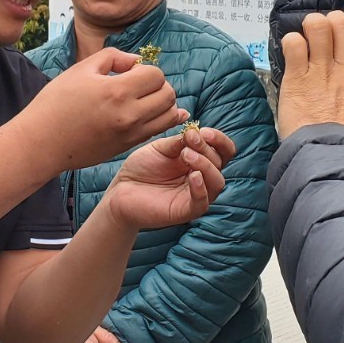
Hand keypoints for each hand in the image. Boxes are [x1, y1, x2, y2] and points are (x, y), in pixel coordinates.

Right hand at [22, 48, 187, 171]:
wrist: (42, 142)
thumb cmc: (56, 103)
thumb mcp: (81, 69)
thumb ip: (114, 57)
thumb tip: (136, 61)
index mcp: (117, 92)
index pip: (156, 75)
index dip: (145, 69)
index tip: (129, 72)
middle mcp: (129, 115)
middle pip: (168, 95)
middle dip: (158, 85)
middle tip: (138, 84)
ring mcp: (130, 134)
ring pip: (170, 116)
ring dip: (162, 103)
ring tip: (144, 99)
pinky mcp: (127, 147)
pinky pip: (157, 131)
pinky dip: (158, 120)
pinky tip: (148, 112)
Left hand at [101, 126, 233, 231]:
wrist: (120, 190)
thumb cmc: (141, 168)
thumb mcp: (161, 148)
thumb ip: (180, 142)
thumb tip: (196, 132)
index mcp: (199, 160)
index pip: (223, 151)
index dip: (219, 140)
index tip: (203, 131)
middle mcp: (201, 177)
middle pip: (220, 163)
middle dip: (207, 148)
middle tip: (189, 140)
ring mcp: (195, 195)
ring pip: (217, 182)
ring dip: (206, 165)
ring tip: (186, 155)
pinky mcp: (185, 211)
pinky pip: (202, 202)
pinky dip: (201, 188)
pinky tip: (193, 176)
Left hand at [277, 11, 343, 140]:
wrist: (330, 158)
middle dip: (335, 23)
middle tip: (329, 34)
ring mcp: (322, 70)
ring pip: (317, 25)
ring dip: (312, 27)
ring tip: (309, 37)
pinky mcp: (297, 77)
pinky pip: (294, 43)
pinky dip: (292, 44)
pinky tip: (293, 54)